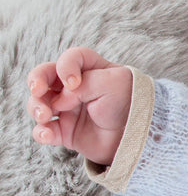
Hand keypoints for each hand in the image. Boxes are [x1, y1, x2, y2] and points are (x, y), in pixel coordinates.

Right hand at [26, 47, 132, 166]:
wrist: (143, 136)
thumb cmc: (132, 104)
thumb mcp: (113, 85)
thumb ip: (84, 85)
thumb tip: (59, 101)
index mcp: (91, 69)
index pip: (70, 58)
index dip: (65, 67)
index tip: (73, 83)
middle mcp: (75, 87)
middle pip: (44, 77)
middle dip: (36, 81)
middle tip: (38, 90)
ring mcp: (68, 109)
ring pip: (38, 103)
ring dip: (36, 107)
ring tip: (45, 115)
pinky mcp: (66, 131)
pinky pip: (44, 131)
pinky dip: (41, 132)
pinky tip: (47, 134)